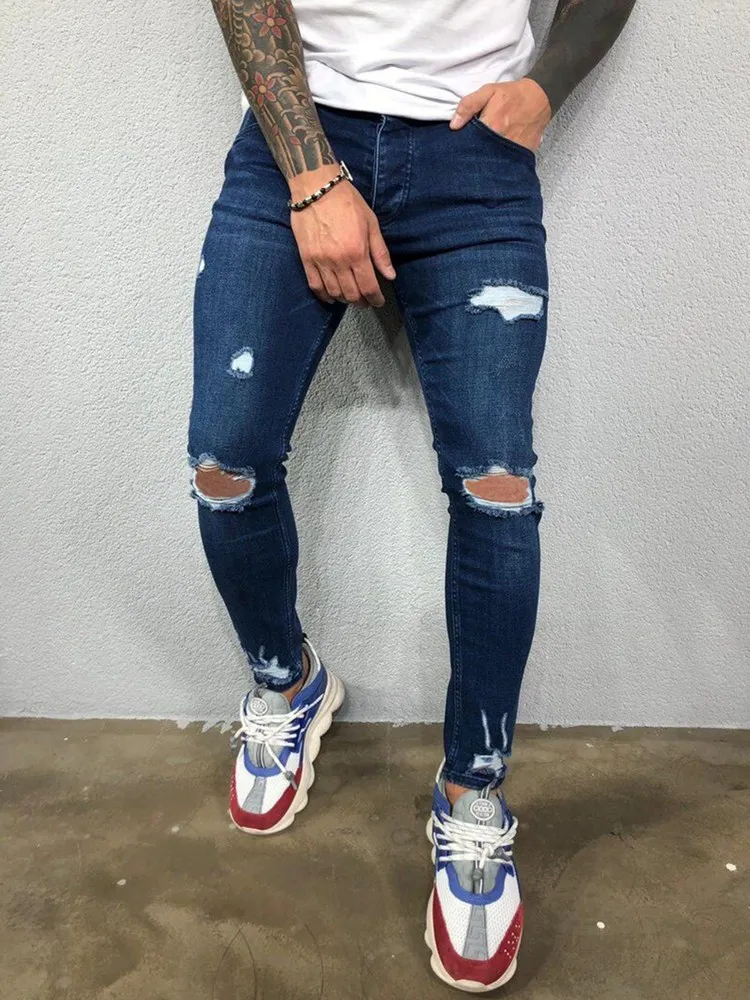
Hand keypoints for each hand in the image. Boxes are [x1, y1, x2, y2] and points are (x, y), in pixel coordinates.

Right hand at [289, 165, 395, 307]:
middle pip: (351, 294)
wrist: (316, 188)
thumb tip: (390, 276)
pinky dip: (324, 296)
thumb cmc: (347, 202)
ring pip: (334, 293)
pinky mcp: (306, 259)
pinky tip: (331, 297)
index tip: (378, 302)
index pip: (368, 287)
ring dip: (344, 300)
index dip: (375, 299)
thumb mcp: (371, 224)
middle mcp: (339, 261)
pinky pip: (315, 286)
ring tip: (350, 298)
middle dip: (361, 302)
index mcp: (357, 252)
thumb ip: (380, 253)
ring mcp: (321, 262)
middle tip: (366, 301)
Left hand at [449, 78, 551, 152]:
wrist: (541, 97)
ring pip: (494, 162)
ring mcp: (514, 150)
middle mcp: (502, 141)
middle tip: (472, 151)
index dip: (464, 144)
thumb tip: (454, 125)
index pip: (470, 143)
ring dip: (488, 160)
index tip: (461, 144)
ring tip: (484, 155)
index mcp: (492, 125)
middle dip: (475, 154)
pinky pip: (509, 163)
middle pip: (481, 155)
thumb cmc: (512, 94)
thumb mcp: (488, 91)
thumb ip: (469, 105)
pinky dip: (502, 162)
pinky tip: (498, 158)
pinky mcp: (523, 154)